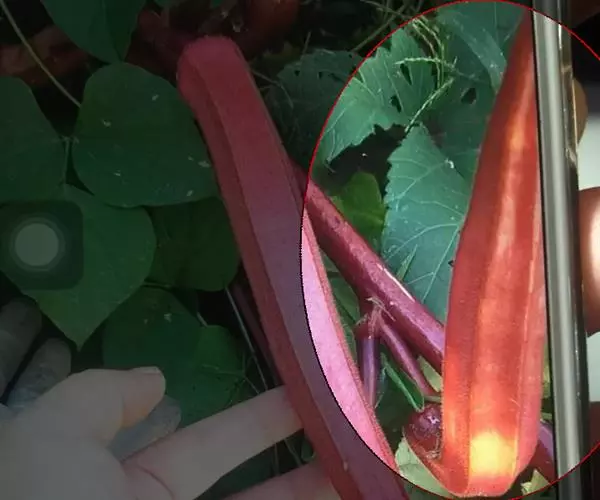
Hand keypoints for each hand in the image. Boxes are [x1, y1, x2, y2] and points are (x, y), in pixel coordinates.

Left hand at [0, 367, 337, 499]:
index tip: (305, 389)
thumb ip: (99, 397)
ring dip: (321, 496)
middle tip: (358, 430)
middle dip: (306, 458)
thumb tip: (156, 380)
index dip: (258, 418)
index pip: (210, 443)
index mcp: (130, 489)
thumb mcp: (50, 439)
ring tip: (372, 471)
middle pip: (258, 490)